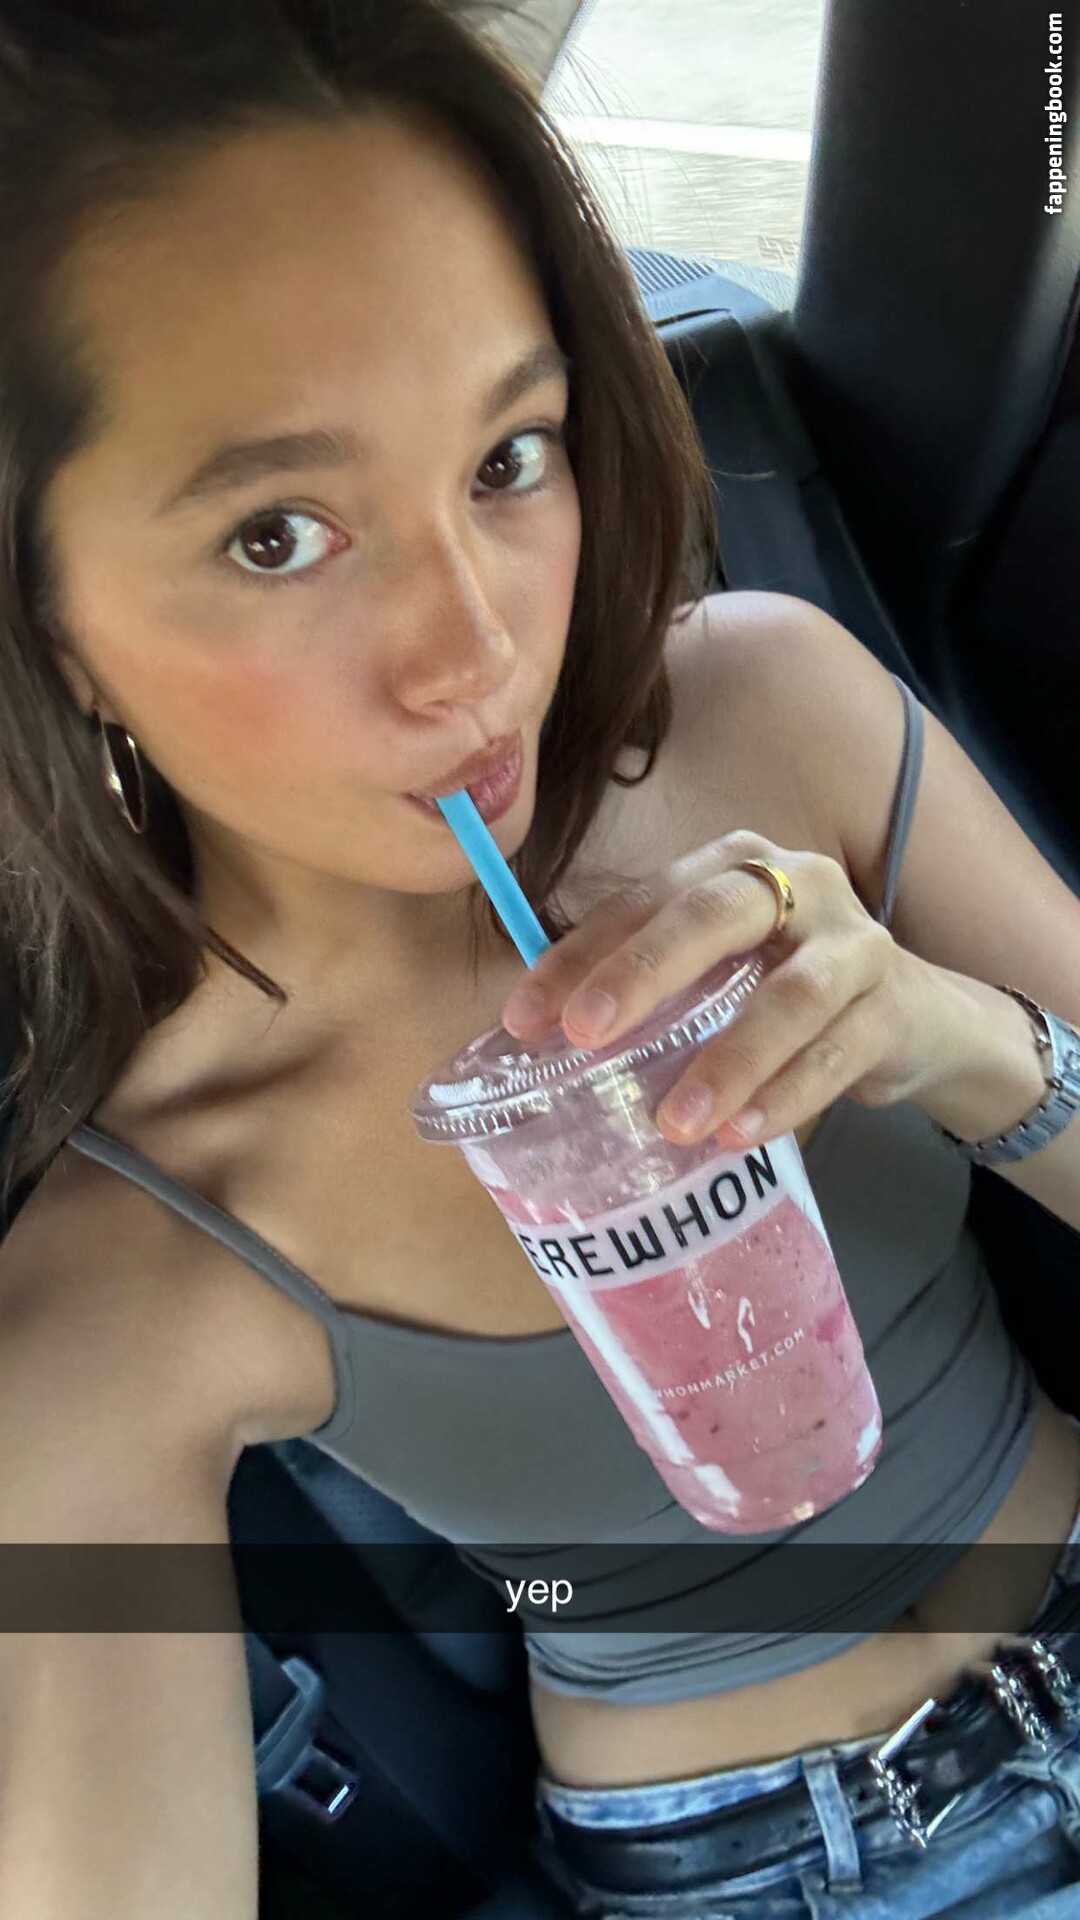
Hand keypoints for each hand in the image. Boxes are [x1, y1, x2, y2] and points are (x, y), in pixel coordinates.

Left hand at [500, 828, 953, 1149]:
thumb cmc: (787, 990)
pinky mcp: (894, 1005)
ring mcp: (854, 941)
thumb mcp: (720, 972)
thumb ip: (650, 989)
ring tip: (674, 1123)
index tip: (523, 1019)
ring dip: (728, 1061)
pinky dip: (787, 1096)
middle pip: (713, 917)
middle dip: (642, 974)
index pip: (643, 901)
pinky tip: (741, 1135)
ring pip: (790, 996)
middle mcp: (798, 884)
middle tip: (584, 1037)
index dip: (579, 956)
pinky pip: (838, 1053)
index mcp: (734, 866)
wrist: (915, 1020)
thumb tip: (537, 1039)